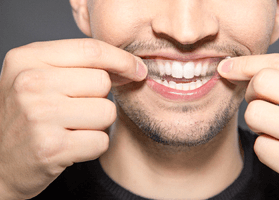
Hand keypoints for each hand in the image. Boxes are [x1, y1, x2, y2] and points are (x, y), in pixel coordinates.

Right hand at [0, 38, 146, 198]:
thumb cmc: (26, 117)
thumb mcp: (39, 78)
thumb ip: (78, 65)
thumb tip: (129, 66)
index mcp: (27, 59)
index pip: (91, 50)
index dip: (122, 59)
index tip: (137, 69)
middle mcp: (30, 83)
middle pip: (102, 82)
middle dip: (100, 98)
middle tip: (77, 110)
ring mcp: (39, 115)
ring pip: (107, 112)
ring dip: (97, 124)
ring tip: (71, 128)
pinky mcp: (51, 148)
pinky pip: (101, 141)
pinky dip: (92, 146)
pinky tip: (70, 146)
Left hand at [218, 54, 278, 199]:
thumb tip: (231, 66)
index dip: (247, 63)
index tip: (227, 67)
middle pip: (262, 82)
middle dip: (253, 93)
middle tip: (265, 106)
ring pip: (255, 114)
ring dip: (259, 124)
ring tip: (278, 131)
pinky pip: (259, 146)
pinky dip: (265, 149)